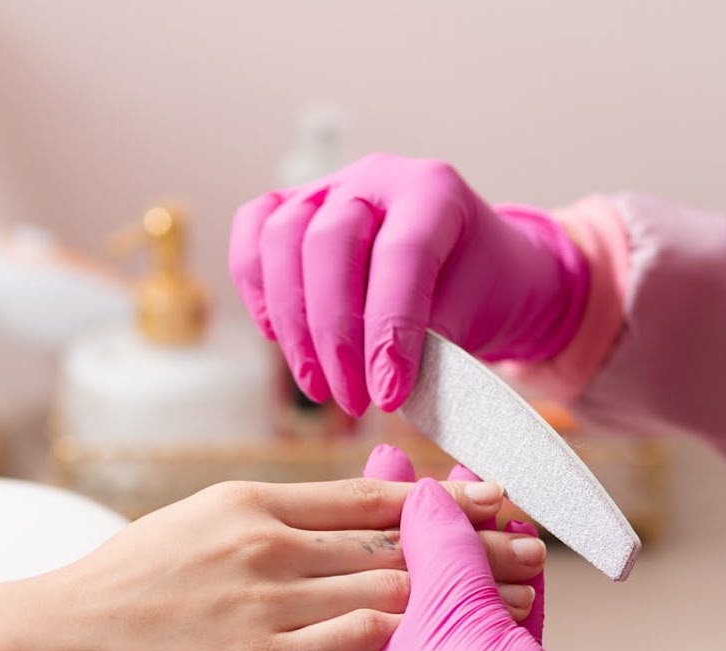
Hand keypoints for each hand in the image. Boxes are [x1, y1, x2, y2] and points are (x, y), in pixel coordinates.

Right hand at [29, 475, 506, 650]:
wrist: (46, 642)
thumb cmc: (102, 595)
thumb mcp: (182, 532)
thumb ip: (247, 530)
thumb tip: (292, 535)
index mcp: (249, 505)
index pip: (367, 497)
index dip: (437, 500)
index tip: (484, 499)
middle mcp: (269, 542)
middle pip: (397, 541)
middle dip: (474, 543)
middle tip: (533, 545)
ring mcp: (269, 601)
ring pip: (392, 591)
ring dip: (464, 596)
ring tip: (521, 599)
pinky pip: (357, 647)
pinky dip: (412, 646)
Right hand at [229, 152, 588, 415]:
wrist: (468, 269)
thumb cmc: (472, 291)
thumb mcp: (471, 316)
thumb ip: (429, 344)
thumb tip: (378, 384)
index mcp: (432, 190)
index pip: (401, 254)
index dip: (390, 330)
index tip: (389, 395)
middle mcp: (375, 177)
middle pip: (328, 242)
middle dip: (335, 336)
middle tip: (352, 399)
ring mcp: (326, 188)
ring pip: (281, 240)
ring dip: (293, 326)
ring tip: (319, 386)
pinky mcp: (290, 210)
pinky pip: (253, 238)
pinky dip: (257, 291)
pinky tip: (278, 337)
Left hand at [311, 478, 725, 650]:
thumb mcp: (457, 614)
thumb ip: (436, 544)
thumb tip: (420, 498)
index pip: (345, 590)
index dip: (369, 523)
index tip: (382, 473)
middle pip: (399, 597)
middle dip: (428, 531)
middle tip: (430, 478)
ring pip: (453, 614)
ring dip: (475, 553)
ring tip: (480, 494)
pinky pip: (490, 637)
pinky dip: (504, 590)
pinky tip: (516, 543)